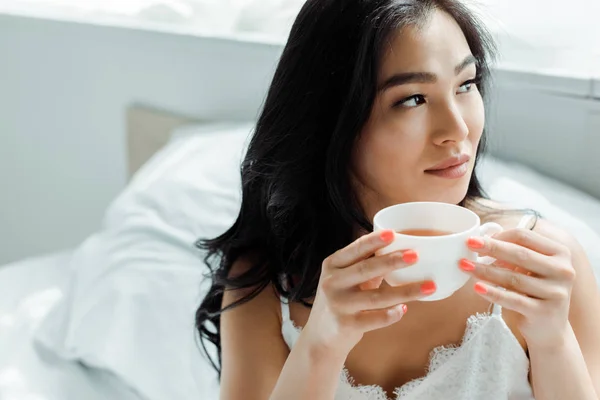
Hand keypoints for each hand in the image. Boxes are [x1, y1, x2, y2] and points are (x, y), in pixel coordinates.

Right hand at [302, 230, 436, 357]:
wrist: (320, 336)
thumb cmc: (341, 301)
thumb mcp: (346, 279)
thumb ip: (367, 266)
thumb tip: (399, 250)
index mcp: (332, 265)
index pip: (354, 249)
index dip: (373, 241)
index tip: (393, 233)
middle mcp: (332, 283)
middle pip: (366, 269)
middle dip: (392, 261)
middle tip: (415, 255)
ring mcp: (338, 304)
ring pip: (377, 296)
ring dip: (406, 291)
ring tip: (429, 286)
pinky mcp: (346, 325)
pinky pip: (375, 319)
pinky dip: (392, 314)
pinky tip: (404, 309)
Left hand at [460, 228, 575, 348]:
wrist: (550, 329)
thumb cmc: (534, 291)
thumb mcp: (531, 269)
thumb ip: (515, 253)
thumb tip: (484, 241)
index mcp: (560, 253)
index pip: (526, 237)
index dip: (500, 236)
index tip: (479, 239)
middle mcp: (563, 271)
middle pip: (520, 254)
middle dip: (491, 248)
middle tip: (469, 244)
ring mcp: (556, 293)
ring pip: (513, 278)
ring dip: (485, 271)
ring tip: (464, 266)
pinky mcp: (544, 312)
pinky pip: (513, 300)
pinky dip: (493, 292)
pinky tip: (477, 287)